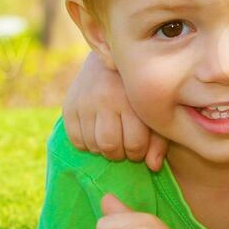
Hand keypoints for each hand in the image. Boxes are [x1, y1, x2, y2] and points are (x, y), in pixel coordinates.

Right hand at [63, 51, 167, 169]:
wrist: (111, 61)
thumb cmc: (139, 93)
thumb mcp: (154, 112)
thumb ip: (159, 140)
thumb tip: (153, 167)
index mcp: (131, 99)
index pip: (134, 144)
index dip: (138, 153)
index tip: (139, 148)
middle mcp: (106, 98)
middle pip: (110, 146)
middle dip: (119, 154)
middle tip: (124, 148)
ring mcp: (84, 101)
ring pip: (92, 144)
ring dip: (103, 149)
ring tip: (112, 140)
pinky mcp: (69, 105)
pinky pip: (75, 138)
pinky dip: (86, 143)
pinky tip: (96, 135)